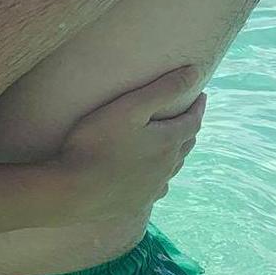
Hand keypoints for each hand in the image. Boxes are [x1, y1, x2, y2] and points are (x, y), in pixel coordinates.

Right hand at [54, 65, 206, 224]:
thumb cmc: (97, 144)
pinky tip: (154, 178)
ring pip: (174, 167)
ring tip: (174, 143)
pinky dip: (161, 177)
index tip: (201, 95)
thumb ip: (163, 89)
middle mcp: (166, 167)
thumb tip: (195, 72)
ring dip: (178, 152)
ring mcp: (153, 188)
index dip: (198, 107)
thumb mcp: (129, 108)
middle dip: (190, 127)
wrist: (74, 193)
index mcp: (167, 142)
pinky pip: (159, 188)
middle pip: (186, 145)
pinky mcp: (138, 203)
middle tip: (189, 115)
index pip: (193, 121)